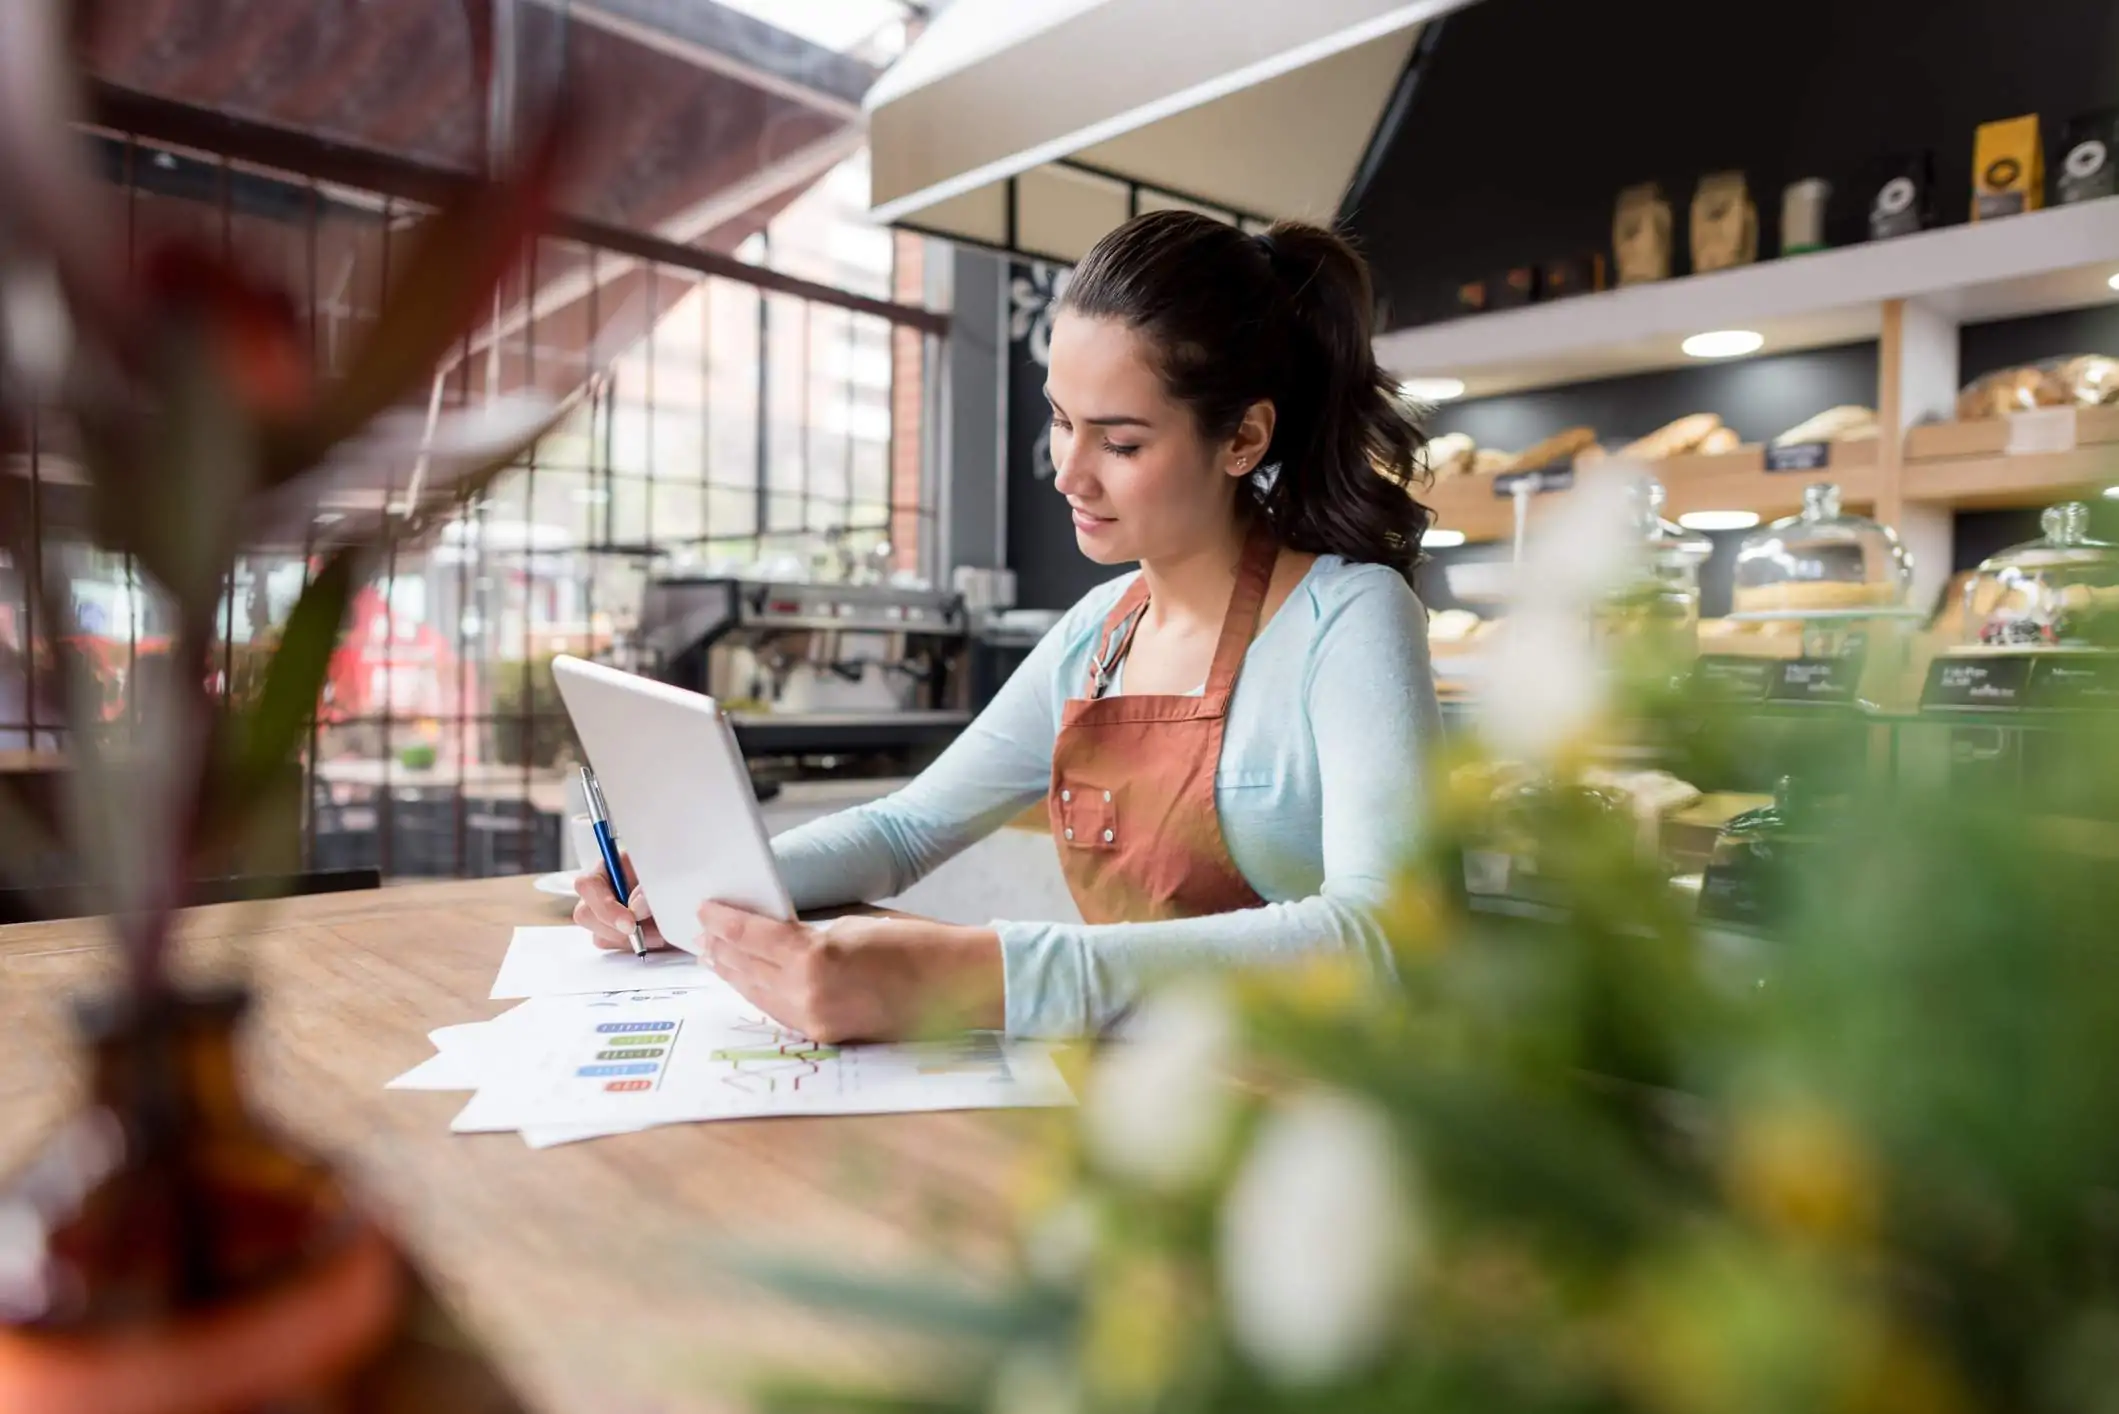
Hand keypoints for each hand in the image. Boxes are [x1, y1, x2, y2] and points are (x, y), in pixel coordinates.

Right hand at [571, 852, 670, 952]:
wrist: (686, 896)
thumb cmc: (672, 876)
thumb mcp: (663, 874)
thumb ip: (647, 889)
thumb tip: (635, 908)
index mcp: (609, 868)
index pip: (588, 885)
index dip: (605, 906)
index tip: (630, 923)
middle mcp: (601, 891)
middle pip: (585, 915)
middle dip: (614, 928)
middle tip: (642, 933)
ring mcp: (604, 914)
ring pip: (599, 935)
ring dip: (627, 939)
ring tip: (657, 934)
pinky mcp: (613, 933)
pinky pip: (613, 946)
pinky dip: (633, 946)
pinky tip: (654, 938)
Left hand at [696, 902, 1003, 1043]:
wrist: (955, 984)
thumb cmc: (913, 942)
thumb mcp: (852, 922)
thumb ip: (808, 932)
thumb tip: (772, 931)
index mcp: (814, 956)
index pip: (753, 936)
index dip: (725, 921)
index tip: (705, 909)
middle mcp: (808, 993)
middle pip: (748, 969)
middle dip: (722, 950)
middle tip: (700, 934)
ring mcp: (816, 1020)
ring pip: (758, 996)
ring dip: (734, 975)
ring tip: (715, 958)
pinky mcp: (827, 1035)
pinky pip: (781, 1012)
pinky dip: (761, 995)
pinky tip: (751, 983)